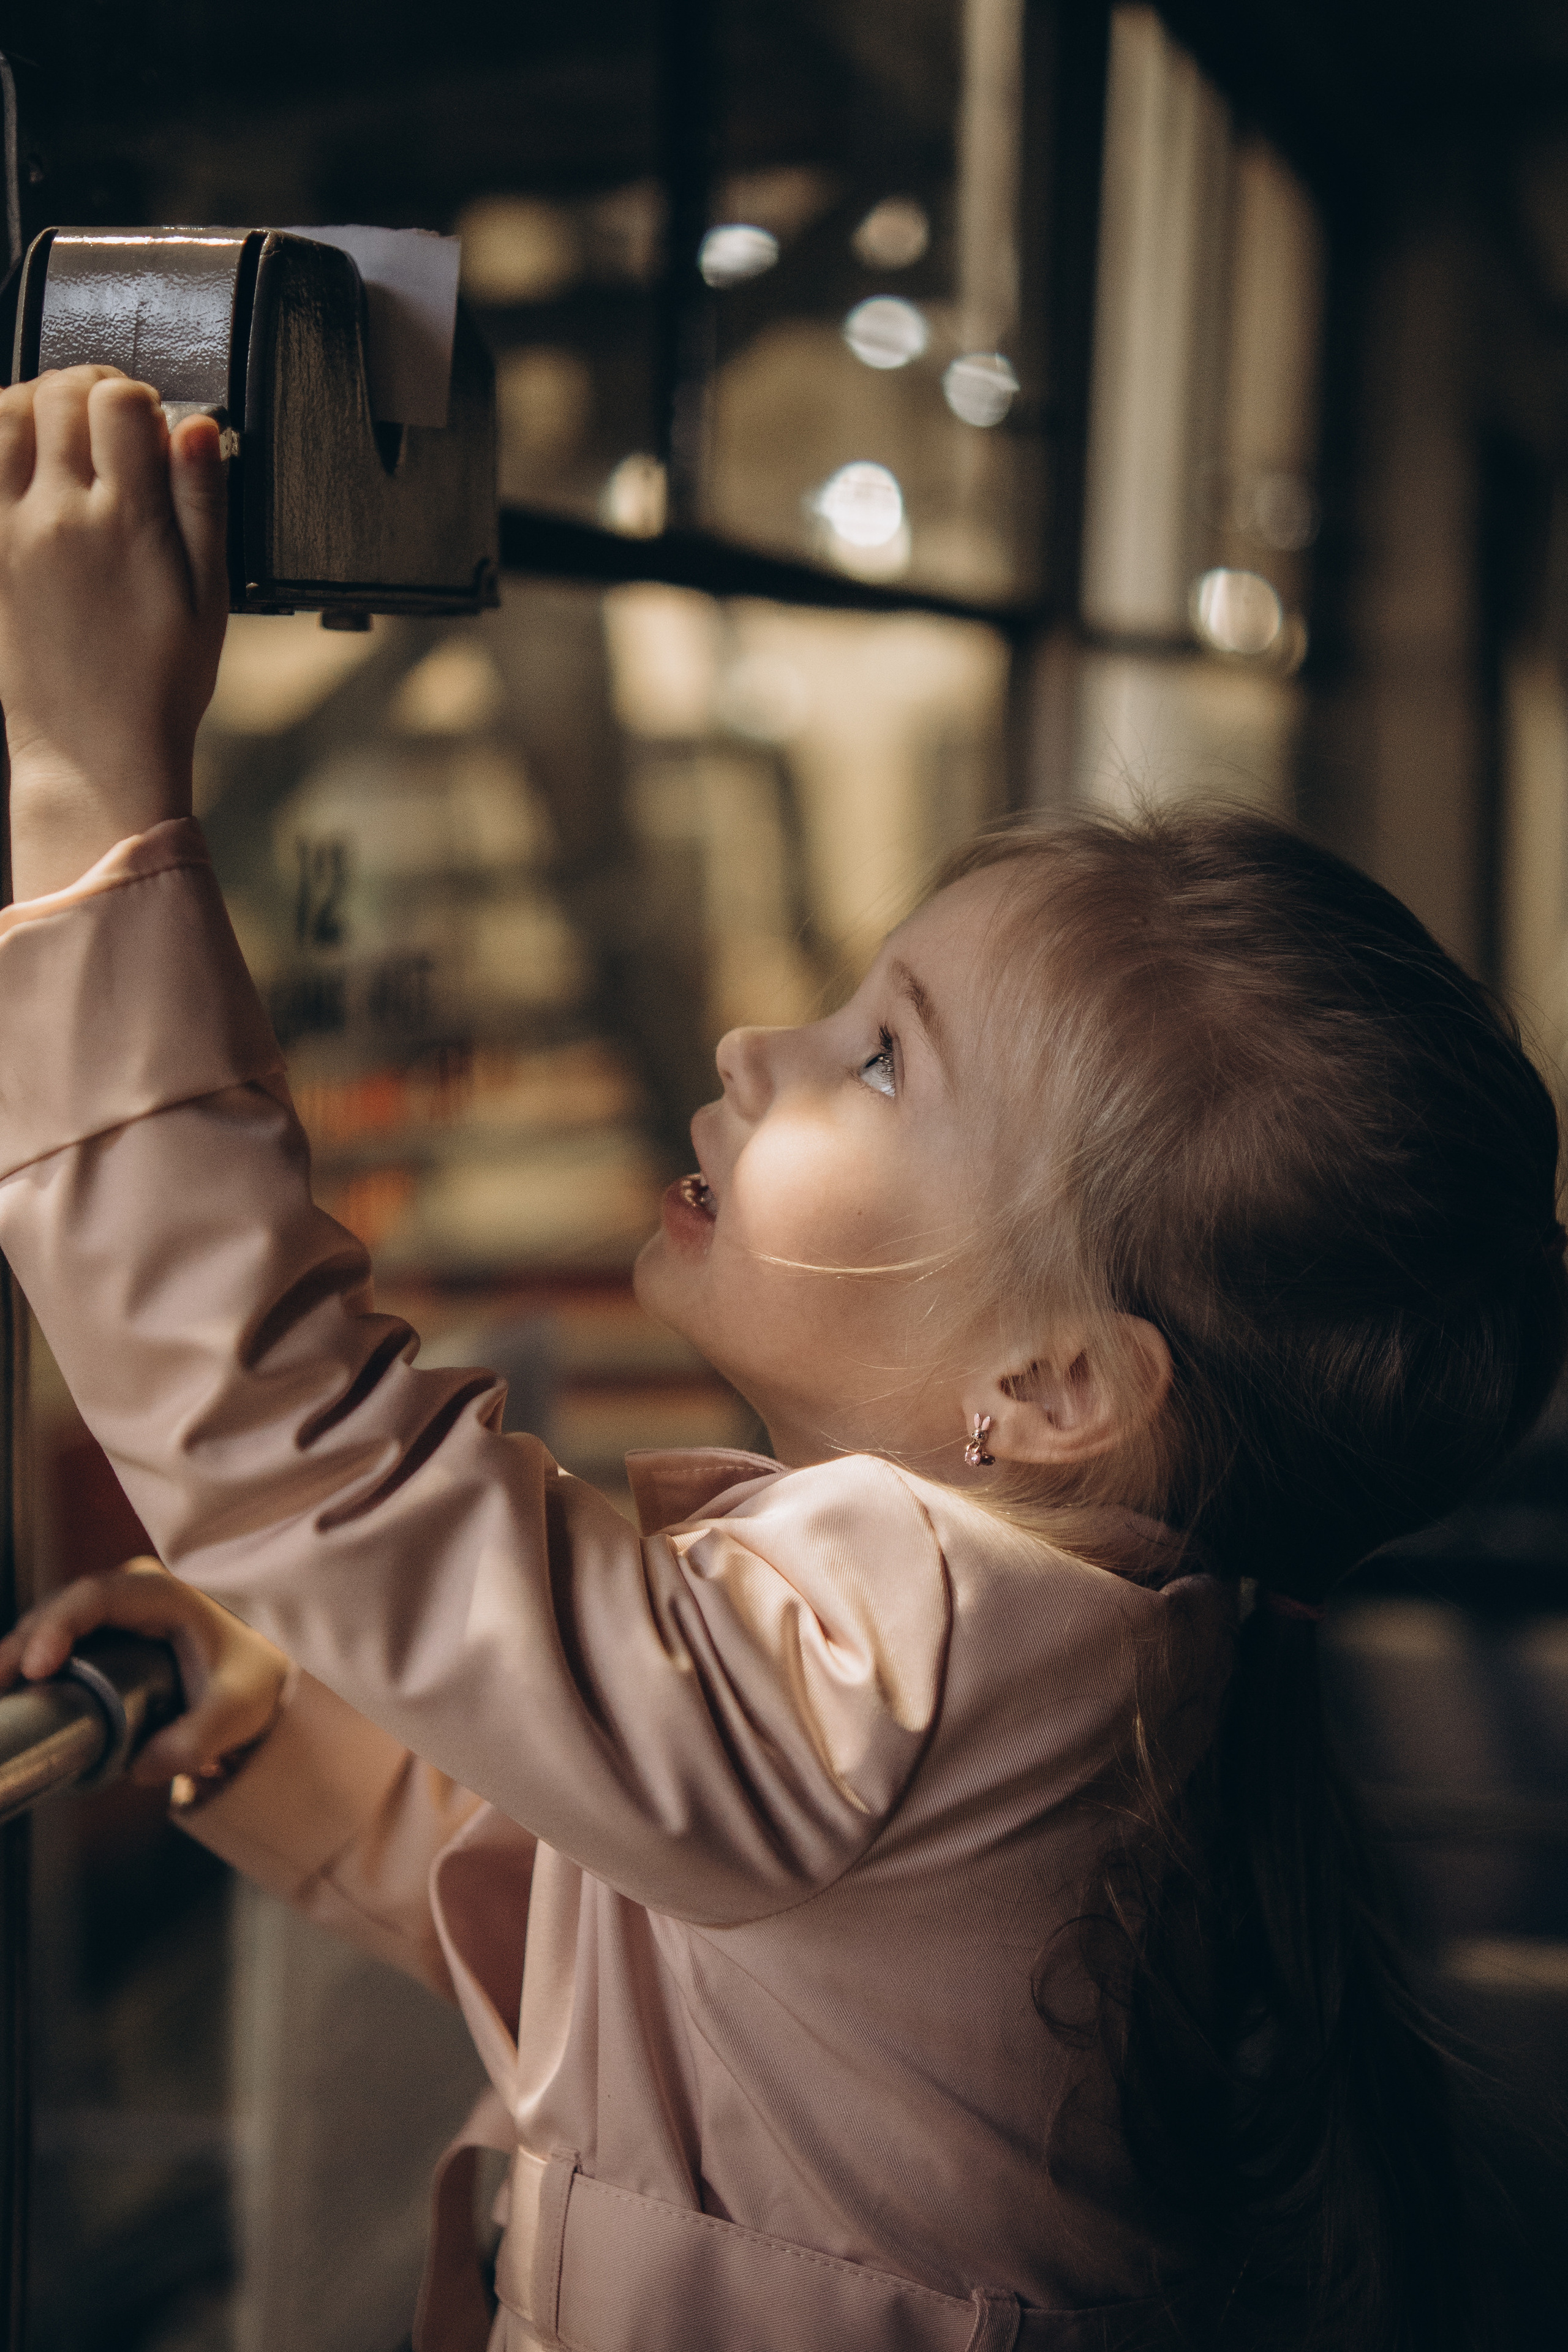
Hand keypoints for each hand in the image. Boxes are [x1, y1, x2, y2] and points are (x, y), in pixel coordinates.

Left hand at [0, 365, 229, 899]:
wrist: (92, 752)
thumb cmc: (158, 686)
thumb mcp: (210, 597)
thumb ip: (203, 504)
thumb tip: (199, 426)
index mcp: (127, 522)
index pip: (121, 403)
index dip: (140, 398)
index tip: (151, 424)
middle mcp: (59, 517)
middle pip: (58, 395)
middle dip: (88, 389)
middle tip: (111, 418)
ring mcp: (10, 532)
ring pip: (2, 414)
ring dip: (31, 403)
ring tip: (59, 428)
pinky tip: (20, 459)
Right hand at [0, 1556, 289, 1786]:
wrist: (260, 1675)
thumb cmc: (250, 1679)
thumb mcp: (236, 1710)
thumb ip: (196, 1740)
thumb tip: (142, 1767)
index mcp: (162, 1594)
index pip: (95, 1597)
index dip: (57, 1627)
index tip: (36, 1667)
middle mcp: (130, 1593)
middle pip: (59, 1608)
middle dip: (21, 1645)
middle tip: (0, 1688)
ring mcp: (113, 1613)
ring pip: (51, 1623)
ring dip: (19, 1655)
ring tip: (1, 1695)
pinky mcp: (102, 1637)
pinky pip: (58, 1642)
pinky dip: (31, 1664)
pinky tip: (14, 1693)